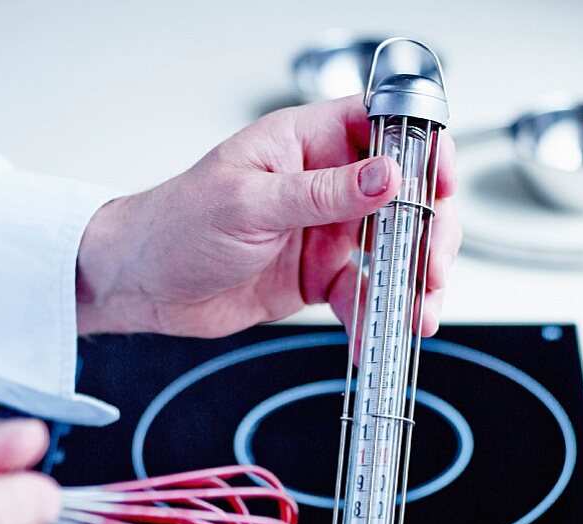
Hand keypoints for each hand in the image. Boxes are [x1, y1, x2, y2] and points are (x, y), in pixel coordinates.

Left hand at [76, 95, 459, 338]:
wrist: (143, 286)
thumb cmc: (175, 225)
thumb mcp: (248, 203)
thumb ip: (321, 193)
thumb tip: (386, 177)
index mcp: (305, 143)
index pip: (382, 127)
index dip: (421, 151)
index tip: (439, 187)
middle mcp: (322, 185)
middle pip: (402, 198)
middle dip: (426, 236)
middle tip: (431, 272)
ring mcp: (323, 233)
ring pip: (389, 254)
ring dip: (409, 286)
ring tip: (415, 317)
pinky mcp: (316, 278)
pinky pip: (359, 296)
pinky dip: (372, 318)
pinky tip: (372, 336)